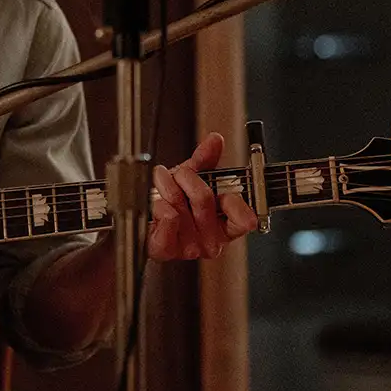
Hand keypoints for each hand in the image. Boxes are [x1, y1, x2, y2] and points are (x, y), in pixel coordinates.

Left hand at [148, 133, 258, 261]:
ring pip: (180, 204)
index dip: (236, 203)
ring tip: (162, 182)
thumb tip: (215, 141)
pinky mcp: (166, 250)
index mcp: (225, 226)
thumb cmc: (174, 205)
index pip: (244, 220)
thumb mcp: (193, 179)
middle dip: (187, 177)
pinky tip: (158, 204)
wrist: (146, 223)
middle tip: (179, 173)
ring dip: (166, 185)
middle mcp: (210, 240)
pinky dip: (159, 205)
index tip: (226, 193)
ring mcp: (189, 248)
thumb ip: (206, 160)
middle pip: (204, 198)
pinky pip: (167, 220)